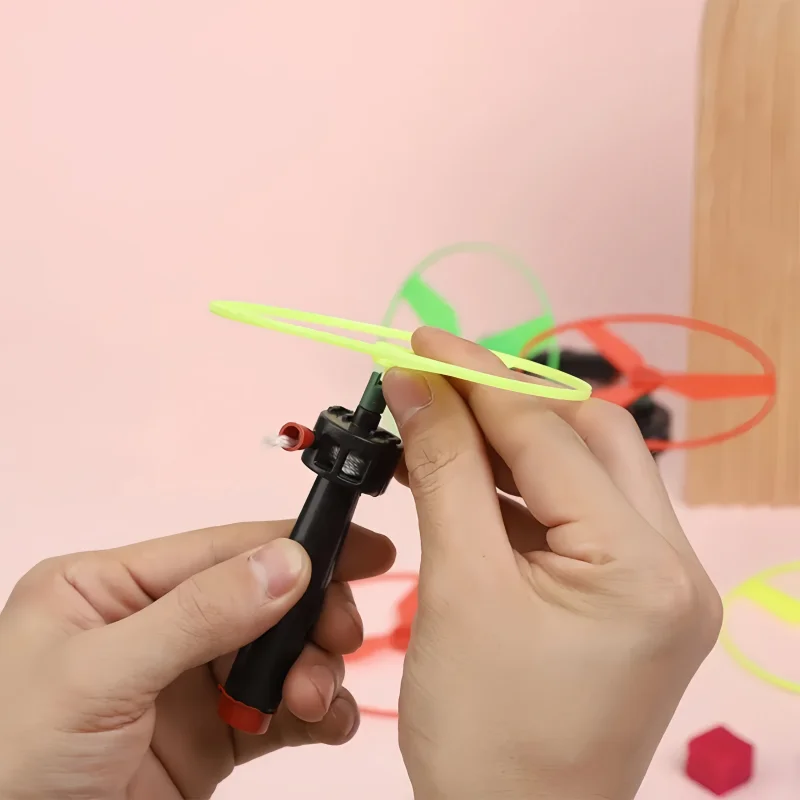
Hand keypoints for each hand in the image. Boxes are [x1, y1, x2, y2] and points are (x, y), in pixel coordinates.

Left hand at [0, 520, 394, 798]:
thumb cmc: (8, 764)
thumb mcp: (99, 677)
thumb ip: (198, 615)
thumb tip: (288, 562)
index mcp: (113, 588)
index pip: (221, 549)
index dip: (296, 543)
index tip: (366, 547)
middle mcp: (156, 626)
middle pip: (263, 599)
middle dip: (310, 615)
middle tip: (341, 636)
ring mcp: (187, 684)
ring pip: (279, 654)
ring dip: (313, 669)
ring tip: (314, 699)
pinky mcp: (213, 739)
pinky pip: (280, 712)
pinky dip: (314, 713)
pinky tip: (325, 720)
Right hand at [382, 329, 721, 799]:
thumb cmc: (486, 738)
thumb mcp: (458, 588)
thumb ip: (442, 471)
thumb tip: (416, 385)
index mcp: (643, 569)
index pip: (550, 437)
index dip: (477, 380)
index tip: (420, 344)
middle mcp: (671, 567)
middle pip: (588, 438)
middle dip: (506, 403)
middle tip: (435, 382)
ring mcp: (656, 583)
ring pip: (584, 472)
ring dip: (510, 444)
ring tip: (440, 426)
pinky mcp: (628, 597)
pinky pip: (576, 516)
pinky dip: (520, 490)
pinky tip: (466, 478)